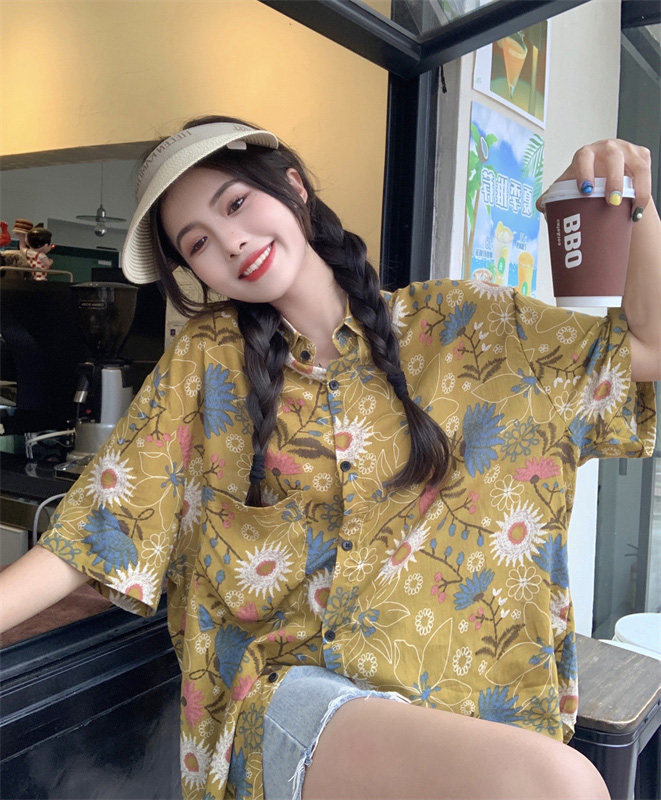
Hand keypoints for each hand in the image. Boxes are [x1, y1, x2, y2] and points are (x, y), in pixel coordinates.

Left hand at [536, 138, 651, 219]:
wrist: (607, 177)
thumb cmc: (586, 180)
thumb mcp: (569, 186)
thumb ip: (553, 195)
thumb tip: (542, 206)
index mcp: (585, 155)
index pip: (583, 158)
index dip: (584, 172)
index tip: (585, 191)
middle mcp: (606, 148)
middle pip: (612, 157)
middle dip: (613, 179)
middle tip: (611, 201)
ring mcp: (626, 150)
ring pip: (635, 164)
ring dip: (636, 187)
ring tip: (631, 209)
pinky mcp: (641, 157)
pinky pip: (646, 172)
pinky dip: (644, 192)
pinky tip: (638, 209)